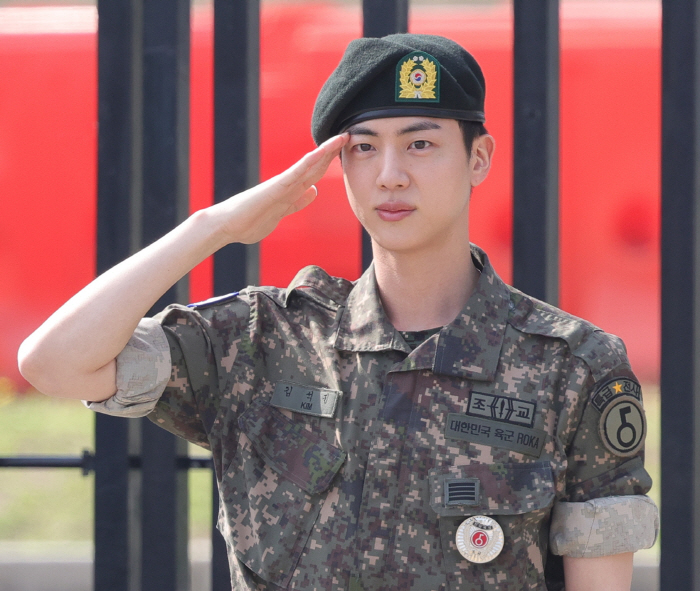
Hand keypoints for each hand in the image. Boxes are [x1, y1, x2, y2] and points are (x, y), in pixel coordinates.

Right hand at [211, 133, 348, 244]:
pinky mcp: (276, 187)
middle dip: (332, 152)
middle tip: (349, 136)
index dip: (329, 163)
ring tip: (342, 137)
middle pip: (315, 165)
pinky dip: (310, 161)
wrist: (226, 225)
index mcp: (290, 192)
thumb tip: (313, 191)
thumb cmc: (249, 223)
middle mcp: (288, 184)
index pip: (314, 174)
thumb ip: (297, 202)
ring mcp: (282, 184)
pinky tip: (322, 151)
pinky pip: (296, 171)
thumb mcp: (281, 213)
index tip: (344, 153)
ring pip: (309, 164)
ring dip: (326, 151)